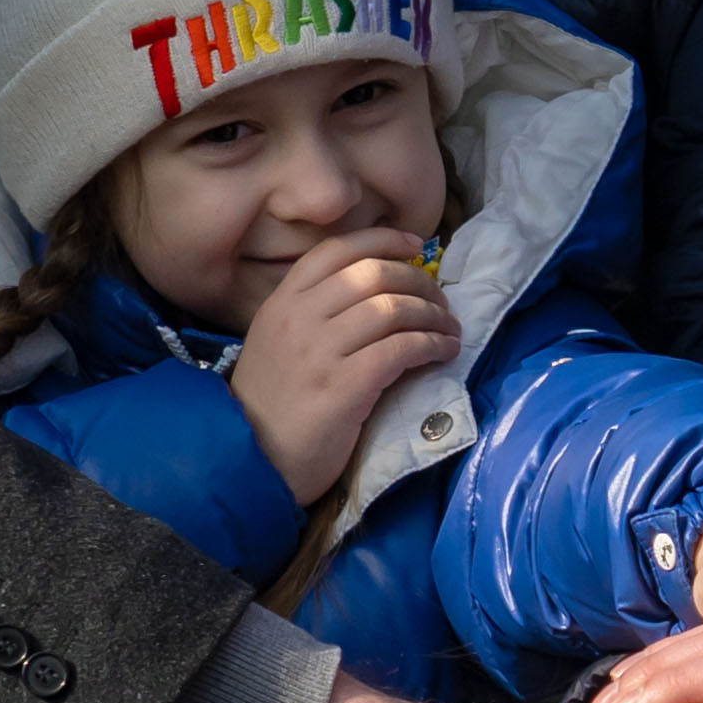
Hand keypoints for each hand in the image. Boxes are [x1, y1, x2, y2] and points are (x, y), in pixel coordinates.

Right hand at [233, 230, 459, 504]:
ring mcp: (320, 350)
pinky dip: (432, 345)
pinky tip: (444, 352)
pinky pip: (401, 348)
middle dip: (418, 281)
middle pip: (373, 273)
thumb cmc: (272, 406)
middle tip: (440, 301)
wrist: (253, 462)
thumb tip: (377, 290)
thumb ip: (313, 313)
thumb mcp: (278, 343)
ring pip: (394, 308)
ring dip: (433, 316)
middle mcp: (298, 317)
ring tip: (449, 330)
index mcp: (281, 301)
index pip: (336, 249)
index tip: (414, 245)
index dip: (382, 240)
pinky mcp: (344, 386)